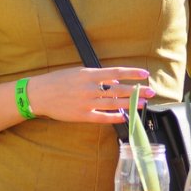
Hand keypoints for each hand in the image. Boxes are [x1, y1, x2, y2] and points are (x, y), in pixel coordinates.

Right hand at [28, 66, 155, 123]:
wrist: (40, 94)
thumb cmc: (58, 80)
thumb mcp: (77, 72)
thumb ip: (96, 76)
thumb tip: (114, 80)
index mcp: (89, 74)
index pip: (116, 72)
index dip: (132, 73)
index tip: (145, 74)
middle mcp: (90, 88)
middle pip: (119, 90)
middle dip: (137, 91)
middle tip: (150, 92)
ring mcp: (87, 103)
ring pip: (114, 104)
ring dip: (130, 104)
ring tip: (142, 104)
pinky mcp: (83, 116)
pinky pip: (103, 117)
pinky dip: (115, 117)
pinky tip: (125, 117)